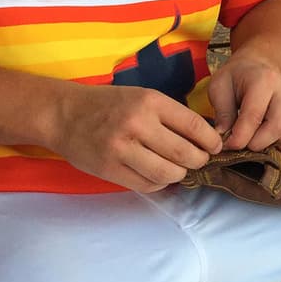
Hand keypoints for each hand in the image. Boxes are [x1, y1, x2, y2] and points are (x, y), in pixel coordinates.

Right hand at [48, 84, 223, 191]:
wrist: (64, 114)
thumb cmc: (109, 104)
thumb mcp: (142, 97)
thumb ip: (170, 115)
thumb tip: (205, 136)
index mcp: (149, 102)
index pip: (194, 125)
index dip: (211, 140)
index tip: (215, 145)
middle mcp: (137, 124)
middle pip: (184, 153)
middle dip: (199, 160)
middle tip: (199, 160)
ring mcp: (122, 149)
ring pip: (168, 173)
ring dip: (179, 174)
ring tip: (178, 168)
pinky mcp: (110, 169)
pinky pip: (147, 184)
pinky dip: (159, 182)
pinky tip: (157, 173)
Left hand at [208, 54, 280, 151]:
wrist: (257, 67)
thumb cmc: (236, 78)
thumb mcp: (219, 87)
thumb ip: (222, 113)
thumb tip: (225, 139)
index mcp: (264, 80)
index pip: (254, 115)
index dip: (240, 137)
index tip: (228, 145)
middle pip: (278, 127)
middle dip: (256, 143)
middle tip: (240, 144)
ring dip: (265, 144)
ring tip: (250, 136)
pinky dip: (275, 143)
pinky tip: (262, 133)